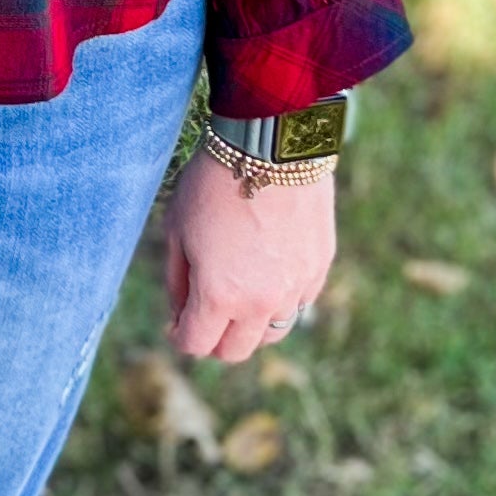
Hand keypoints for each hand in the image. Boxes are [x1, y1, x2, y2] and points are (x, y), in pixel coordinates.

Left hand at [161, 146, 336, 363]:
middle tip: (204, 313)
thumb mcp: (177, 230)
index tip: (176, 322)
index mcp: (219, 296)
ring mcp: (295, 288)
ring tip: (237, 292)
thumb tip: (181, 314)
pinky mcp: (319, 268)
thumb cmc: (214, 183)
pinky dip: (280, 298)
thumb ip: (177, 281)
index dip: (180, 336)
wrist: (272, 145)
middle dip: (214, 339)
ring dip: (250, 323)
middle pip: (235, 351)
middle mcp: (261, 303)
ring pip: (272, 332)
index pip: (196, 345)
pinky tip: (266, 270)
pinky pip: (298, 303)